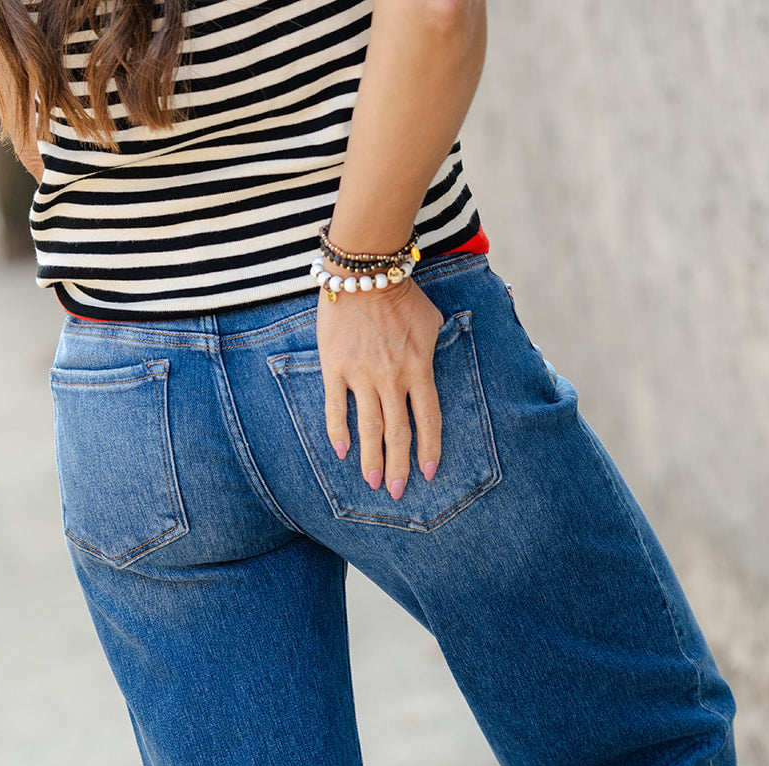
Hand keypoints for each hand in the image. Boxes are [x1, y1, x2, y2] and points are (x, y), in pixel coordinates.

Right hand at [316, 276, 443, 499]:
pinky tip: (342, 453)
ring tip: (373, 483)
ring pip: (369, 427)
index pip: (428, 420)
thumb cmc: (401, 293)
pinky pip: (336, 407)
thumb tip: (431, 367)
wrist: (365, 269)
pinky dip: (338, 432)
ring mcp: (362, 375)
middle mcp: (392, 378)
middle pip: (398, 433)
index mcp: (419, 369)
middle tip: (396, 493)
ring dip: (371, 459)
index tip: (428, 473)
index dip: (429, 450)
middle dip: (399, 467)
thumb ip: (433, 350)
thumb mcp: (432, 321)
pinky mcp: (335, 367)